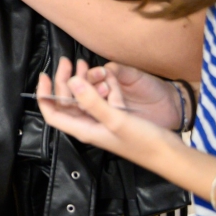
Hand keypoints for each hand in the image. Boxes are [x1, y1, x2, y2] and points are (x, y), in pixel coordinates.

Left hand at [36, 58, 180, 163]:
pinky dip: (97, 87)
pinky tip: (105, 77)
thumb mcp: (116, 119)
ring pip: (82, 99)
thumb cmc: (144, 142)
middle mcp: (90, 126)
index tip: (44, 75)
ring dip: (81, 82)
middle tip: (68, 62)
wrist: (170, 154)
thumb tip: (72, 82)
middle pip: (67, 103)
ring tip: (84, 64)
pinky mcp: (114, 118)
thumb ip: (93, 102)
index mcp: (84, 130)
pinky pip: (98, 99)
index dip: (44, 96)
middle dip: (63, 82)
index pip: (53, 114)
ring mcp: (102, 122)